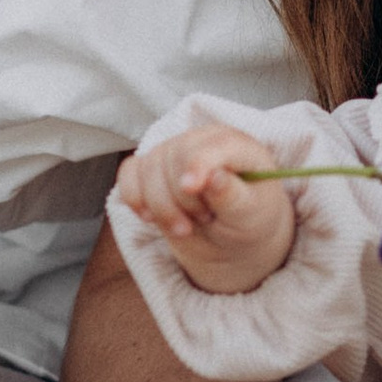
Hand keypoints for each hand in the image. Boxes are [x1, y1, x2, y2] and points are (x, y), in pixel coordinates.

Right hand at [115, 124, 296, 290]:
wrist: (231, 240)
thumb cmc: (248, 222)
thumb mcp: (252, 215)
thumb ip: (233, 196)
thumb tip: (215, 177)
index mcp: (236, 145)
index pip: (214, 145)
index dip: (199, 163)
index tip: (191, 187)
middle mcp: (201, 141)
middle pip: (175, 156)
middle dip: (184, 199)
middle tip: (206, 219)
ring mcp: (173, 152)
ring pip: (148, 169)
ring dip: (161, 207)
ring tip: (186, 226)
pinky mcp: (151, 169)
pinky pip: (128, 174)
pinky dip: (134, 198)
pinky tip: (150, 218)